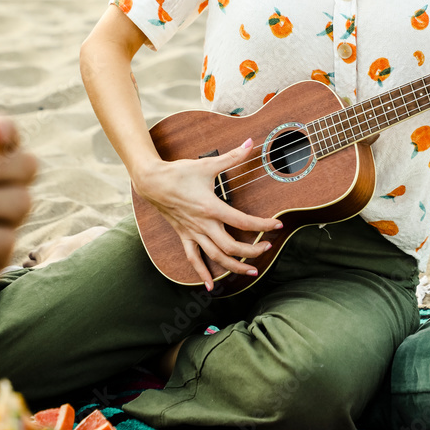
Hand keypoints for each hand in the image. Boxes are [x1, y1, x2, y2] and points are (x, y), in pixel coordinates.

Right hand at [133, 138, 281, 290]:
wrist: (152, 181)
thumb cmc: (179, 172)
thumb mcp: (207, 164)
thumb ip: (232, 156)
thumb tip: (250, 143)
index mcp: (211, 207)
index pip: (242, 221)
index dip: (262, 226)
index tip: (277, 225)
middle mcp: (203, 224)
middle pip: (231, 246)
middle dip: (252, 251)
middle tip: (268, 250)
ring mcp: (193, 232)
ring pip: (215, 257)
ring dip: (233, 267)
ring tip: (250, 272)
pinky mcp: (184, 235)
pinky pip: (193, 258)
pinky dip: (202, 273)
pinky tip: (209, 286)